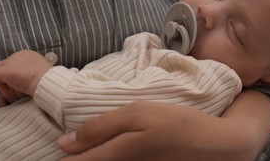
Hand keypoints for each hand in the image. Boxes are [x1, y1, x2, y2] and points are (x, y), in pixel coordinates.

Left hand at [0, 50, 52, 98]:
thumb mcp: (40, 72)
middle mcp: (19, 55)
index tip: (16, 85)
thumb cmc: (48, 80)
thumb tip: (25, 77)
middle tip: (12, 91)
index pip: (13, 62)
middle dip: (5, 79)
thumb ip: (31, 71)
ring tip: (7, 92)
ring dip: (0, 82)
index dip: (12, 74)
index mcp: (27, 54)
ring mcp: (12, 62)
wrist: (49, 82)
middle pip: (4, 65)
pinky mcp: (6, 70)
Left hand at [58, 90, 269, 160]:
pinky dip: (110, 156)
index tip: (55, 149)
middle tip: (71, 145)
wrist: (214, 146)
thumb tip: (64, 142)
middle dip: (77, 157)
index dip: (63, 159)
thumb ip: (100, 127)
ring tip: (87, 145)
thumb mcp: (138, 113)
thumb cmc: (177, 124)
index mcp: (116, 156)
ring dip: (93, 156)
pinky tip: (112, 147)